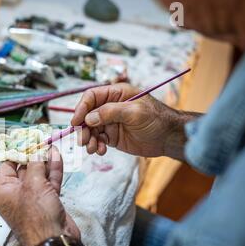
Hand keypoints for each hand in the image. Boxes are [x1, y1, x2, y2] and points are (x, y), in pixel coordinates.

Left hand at [0, 147, 80, 245]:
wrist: (55, 240)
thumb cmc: (37, 215)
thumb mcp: (33, 184)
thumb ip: (35, 164)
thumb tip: (36, 150)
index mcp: (4, 191)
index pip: (6, 166)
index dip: (14, 151)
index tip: (22, 138)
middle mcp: (16, 194)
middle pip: (23, 168)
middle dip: (32, 153)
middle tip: (38, 138)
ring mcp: (33, 198)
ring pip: (38, 174)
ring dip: (44, 159)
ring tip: (50, 143)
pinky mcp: (48, 201)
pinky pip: (49, 182)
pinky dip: (53, 169)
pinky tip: (56, 155)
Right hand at [71, 83, 185, 157]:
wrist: (168, 138)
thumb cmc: (156, 119)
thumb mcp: (134, 112)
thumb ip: (110, 112)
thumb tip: (89, 118)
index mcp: (115, 94)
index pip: (91, 97)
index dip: (81, 108)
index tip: (76, 122)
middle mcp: (109, 107)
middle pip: (87, 115)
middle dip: (82, 128)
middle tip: (83, 140)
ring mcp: (110, 122)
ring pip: (90, 130)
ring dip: (88, 139)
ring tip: (92, 149)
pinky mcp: (111, 136)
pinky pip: (97, 140)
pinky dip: (96, 146)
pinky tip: (101, 151)